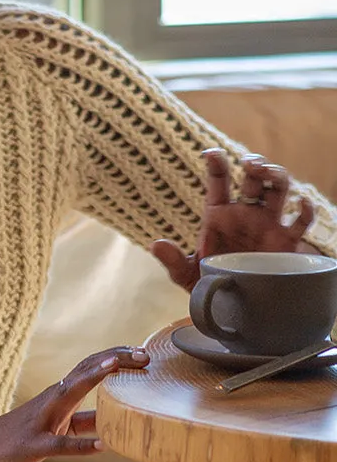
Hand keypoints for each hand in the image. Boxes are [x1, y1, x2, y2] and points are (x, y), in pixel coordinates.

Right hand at [0, 346, 149, 461]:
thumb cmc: (17, 439)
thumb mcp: (54, 427)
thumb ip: (81, 422)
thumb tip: (114, 423)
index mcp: (57, 396)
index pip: (89, 368)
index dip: (117, 358)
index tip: (144, 353)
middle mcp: (50, 401)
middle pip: (85, 371)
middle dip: (115, 360)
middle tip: (145, 354)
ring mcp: (41, 422)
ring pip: (69, 394)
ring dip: (92, 378)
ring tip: (118, 368)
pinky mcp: (33, 447)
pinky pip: (60, 445)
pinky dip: (81, 444)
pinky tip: (102, 445)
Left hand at [151, 148, 313, 292]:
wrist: (237, 308)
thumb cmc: (212, 284)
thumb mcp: (187, 275)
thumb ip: (173, 261)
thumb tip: (156, 245)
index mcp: (219, 214)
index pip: (218, 181)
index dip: (216, 163)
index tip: (211, 154)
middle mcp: (245, 213)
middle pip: (254, 177)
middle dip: (255, 163)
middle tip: (250, 164)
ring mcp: (267, 224)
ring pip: (279, 188)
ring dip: (277, 175)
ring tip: (268, 173)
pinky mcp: (286, 241)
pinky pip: (301, 221)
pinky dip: (305, 210)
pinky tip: (300, 204)